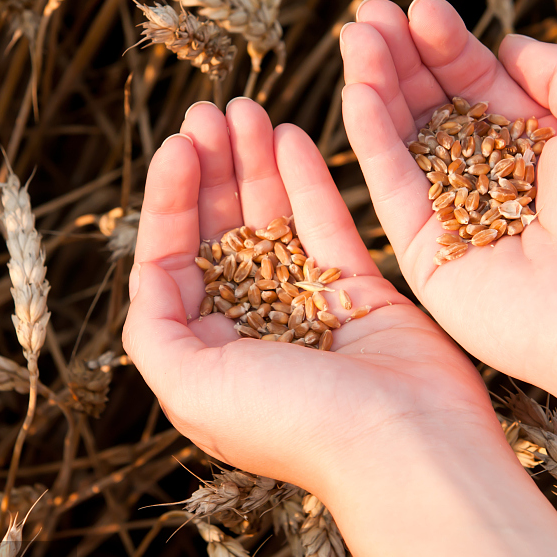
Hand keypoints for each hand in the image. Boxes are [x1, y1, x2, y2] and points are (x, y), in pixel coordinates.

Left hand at [122, 98, 497, 491]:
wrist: (406, 448)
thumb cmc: (293, 424)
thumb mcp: (191, 387)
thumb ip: (154, 330)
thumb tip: (150, 272)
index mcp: (205, 352)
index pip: (174, 258)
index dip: (171, 198)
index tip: (179, 144)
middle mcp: (251, 326)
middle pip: (220, 230)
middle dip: (212, 168)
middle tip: (211, 110)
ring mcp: (307, 306)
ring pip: (272, 218)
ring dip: (254, 162)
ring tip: (245, 107)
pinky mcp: (359, 291)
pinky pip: (326, 223)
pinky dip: (307, 179)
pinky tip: (290, 134)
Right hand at [339, 0, 556, 396]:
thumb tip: (509, 44)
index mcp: (535, 146)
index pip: (478, 85)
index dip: (448, 45)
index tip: (421, 8)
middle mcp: (489, 177)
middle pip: (432, 107)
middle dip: (401, 58)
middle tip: (369, 12)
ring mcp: (452, 214)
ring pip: (402, 140)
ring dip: (376, 86)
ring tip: (355, 37)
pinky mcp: (422, 250)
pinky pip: (389, 186)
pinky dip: (370, 139)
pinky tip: (357, 92)